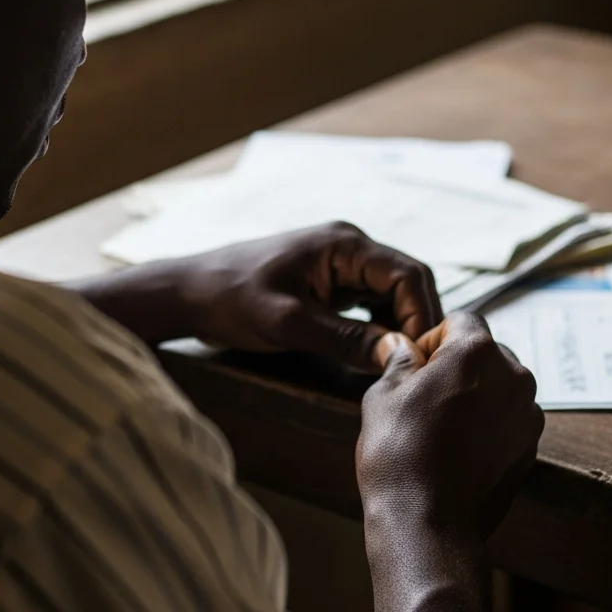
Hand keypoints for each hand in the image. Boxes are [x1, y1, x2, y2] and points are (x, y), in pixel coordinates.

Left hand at [177, 223, 442, 370]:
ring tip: (400, 365)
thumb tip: (397, 354)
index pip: (409, 274)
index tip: (420, 356)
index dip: (421, 315)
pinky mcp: (327, 284)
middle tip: (417, 367)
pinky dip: (377, 329)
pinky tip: (374, 356)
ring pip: (389, 296)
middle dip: (414, 323)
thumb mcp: (288, 324)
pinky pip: (367, 304)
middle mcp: (348, 248)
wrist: (189, 293)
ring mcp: (338, 266)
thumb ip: (344, 339)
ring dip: (397, 327)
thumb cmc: (231, 300)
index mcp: (344, 244)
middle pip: (406, 284)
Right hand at [358, 314, 544, 551]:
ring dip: (473, 395)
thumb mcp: (381, 396)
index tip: (413, 365)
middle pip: (484, 352)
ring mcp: (527, 414)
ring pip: (498, 386)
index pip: (460, 320)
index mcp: (476, 353)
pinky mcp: (530, 446)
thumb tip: (403, 349)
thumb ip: (399, 362)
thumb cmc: (399, 454)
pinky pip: (506, 419)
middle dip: (455, 366)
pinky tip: (454, 448)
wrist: (427, 520)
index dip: (431, 339)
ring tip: (437, 427)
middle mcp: (513, 377)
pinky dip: (485, 424)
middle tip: (421, 396)